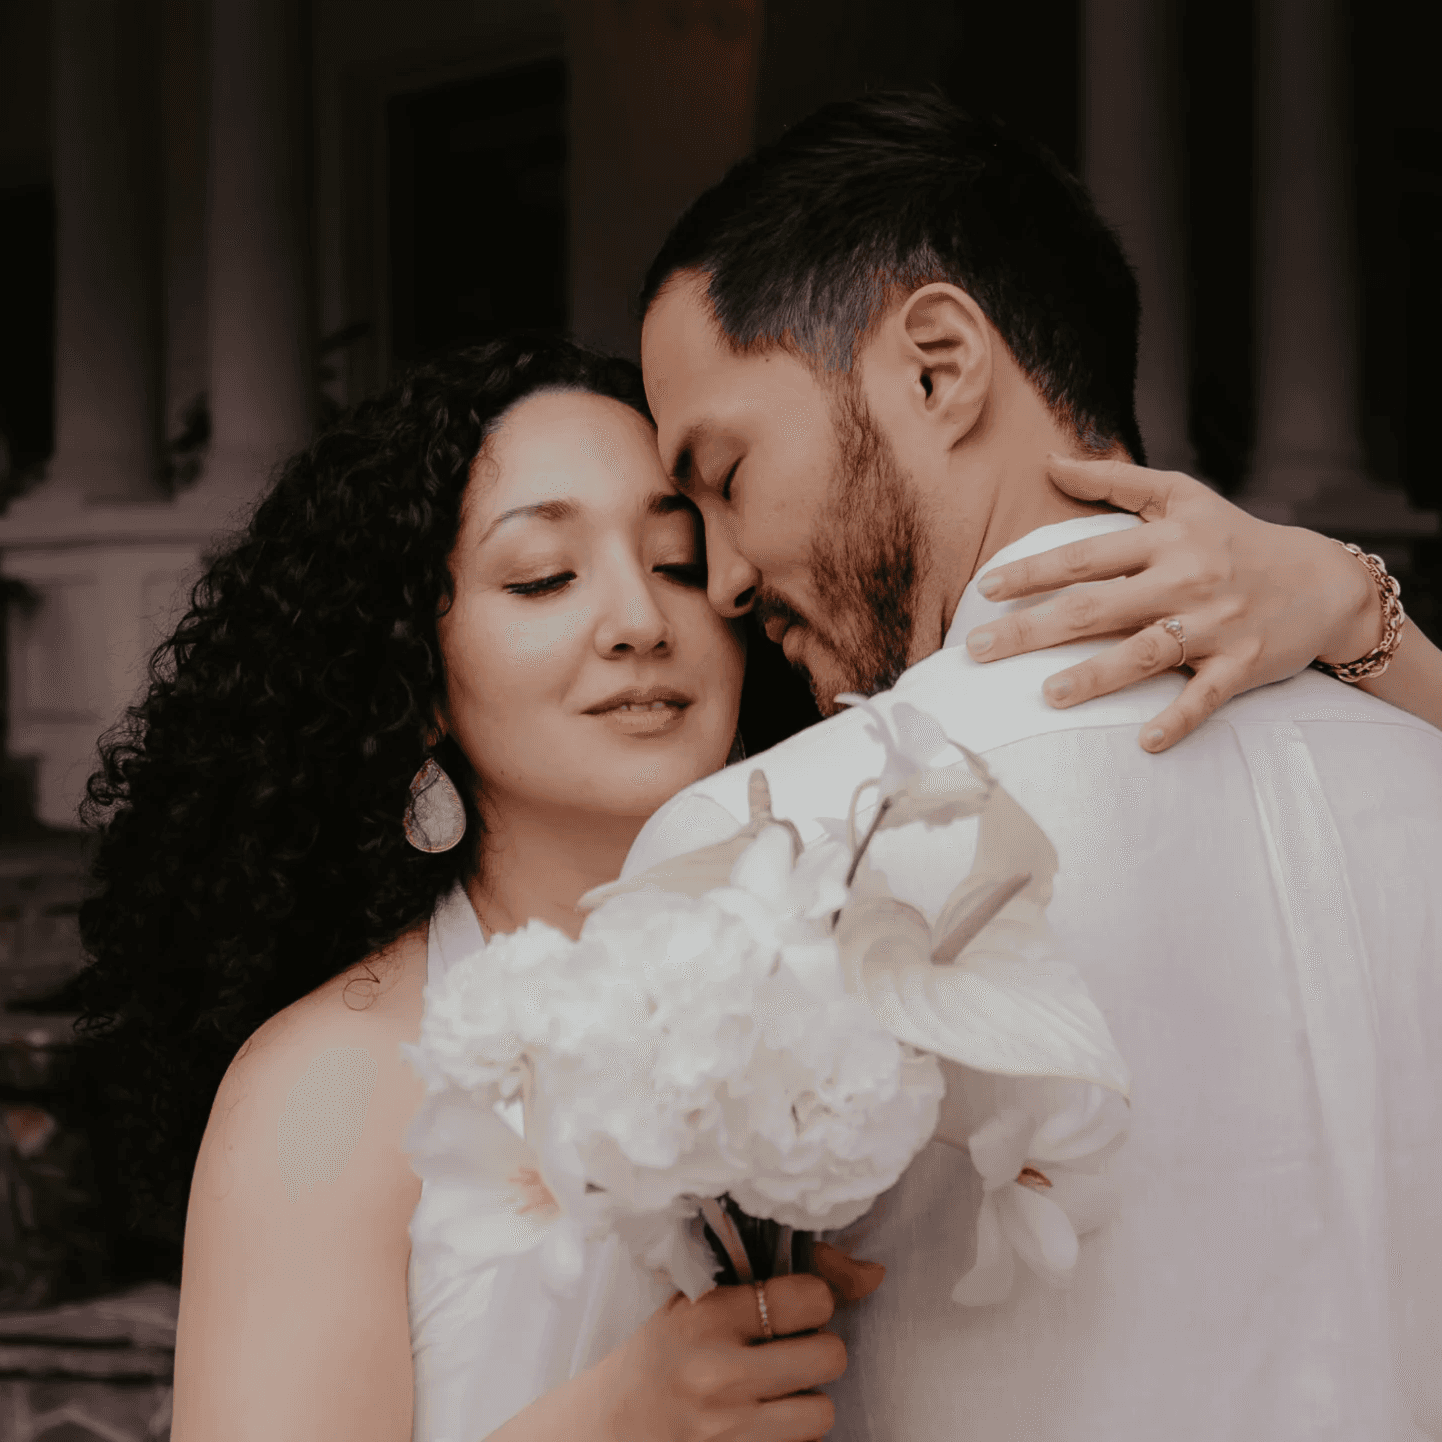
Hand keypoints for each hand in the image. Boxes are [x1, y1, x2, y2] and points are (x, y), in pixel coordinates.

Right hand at [597, 1244, 883, 1441]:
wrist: (613, 1425)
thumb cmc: (664, 1352)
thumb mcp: (702, 1299)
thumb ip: (781, 1280)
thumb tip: (873, 1275)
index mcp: (710, 1314)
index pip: (809, 1297)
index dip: (814, 1299)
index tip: (794, 1306)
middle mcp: (721, 1372)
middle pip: (829, 1354)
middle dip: (818, 1349)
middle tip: (788, 1349)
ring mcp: (729, 1427)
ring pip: (823, 1411)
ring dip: (809, 1399)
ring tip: (778, 1389)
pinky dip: (793, 1435)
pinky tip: (764, 1420)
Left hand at [964, 454, 1382, 751]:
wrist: (1322, 581)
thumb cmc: (1234, 538)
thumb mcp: (1182, 497)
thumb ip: (1115, 481)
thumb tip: (1050, 462)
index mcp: (1166, 541)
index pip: (1086, 556)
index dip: (1034, 571)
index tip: (987, 589)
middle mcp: (1186, 580)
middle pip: (1098, 607)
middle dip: (1034, 630)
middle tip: (980, 650)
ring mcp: (1215, 625)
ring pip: (1146, 652)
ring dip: (1097, 675)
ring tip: (1048, 695)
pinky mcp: (1242, 665)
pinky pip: (1205, 696)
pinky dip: (1178, 718)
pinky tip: (1145, 741)